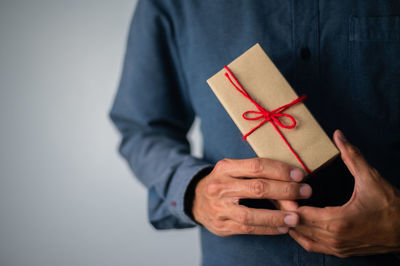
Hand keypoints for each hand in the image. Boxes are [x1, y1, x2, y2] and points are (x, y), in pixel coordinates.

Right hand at [192, 158, 311, 235]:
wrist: (195, 200)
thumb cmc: (222, 182)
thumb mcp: (233, 171)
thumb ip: (256, 175)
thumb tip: (292, 183)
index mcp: (225, 168)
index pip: (257, 166)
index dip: (280, 170)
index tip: (299, 175)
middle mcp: (220, 186)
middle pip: (257, 188)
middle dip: (285, 190)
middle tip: (305, 192)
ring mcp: (219, 208)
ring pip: (251, 214)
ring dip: (277, 216)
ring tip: (296, 217)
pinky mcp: (221, 225)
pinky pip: (248, 229)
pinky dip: (267, 229)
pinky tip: (282, 228)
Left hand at [289, 130, 399, 257]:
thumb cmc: (391, 206)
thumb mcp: (371, 178)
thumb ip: (352, 156)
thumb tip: (338, 135)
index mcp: (338, 221)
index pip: (299, 213)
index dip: (287, 201)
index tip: (280, 189)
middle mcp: (334, 239)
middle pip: (297, 225)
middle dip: (285, 210)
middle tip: (277, 195)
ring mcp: (337, 248)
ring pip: (303, 238)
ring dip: (292, 223)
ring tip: (284, 207)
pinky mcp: (340, 253)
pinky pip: (313, 246)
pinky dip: (302, 235)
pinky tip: (298, 223)